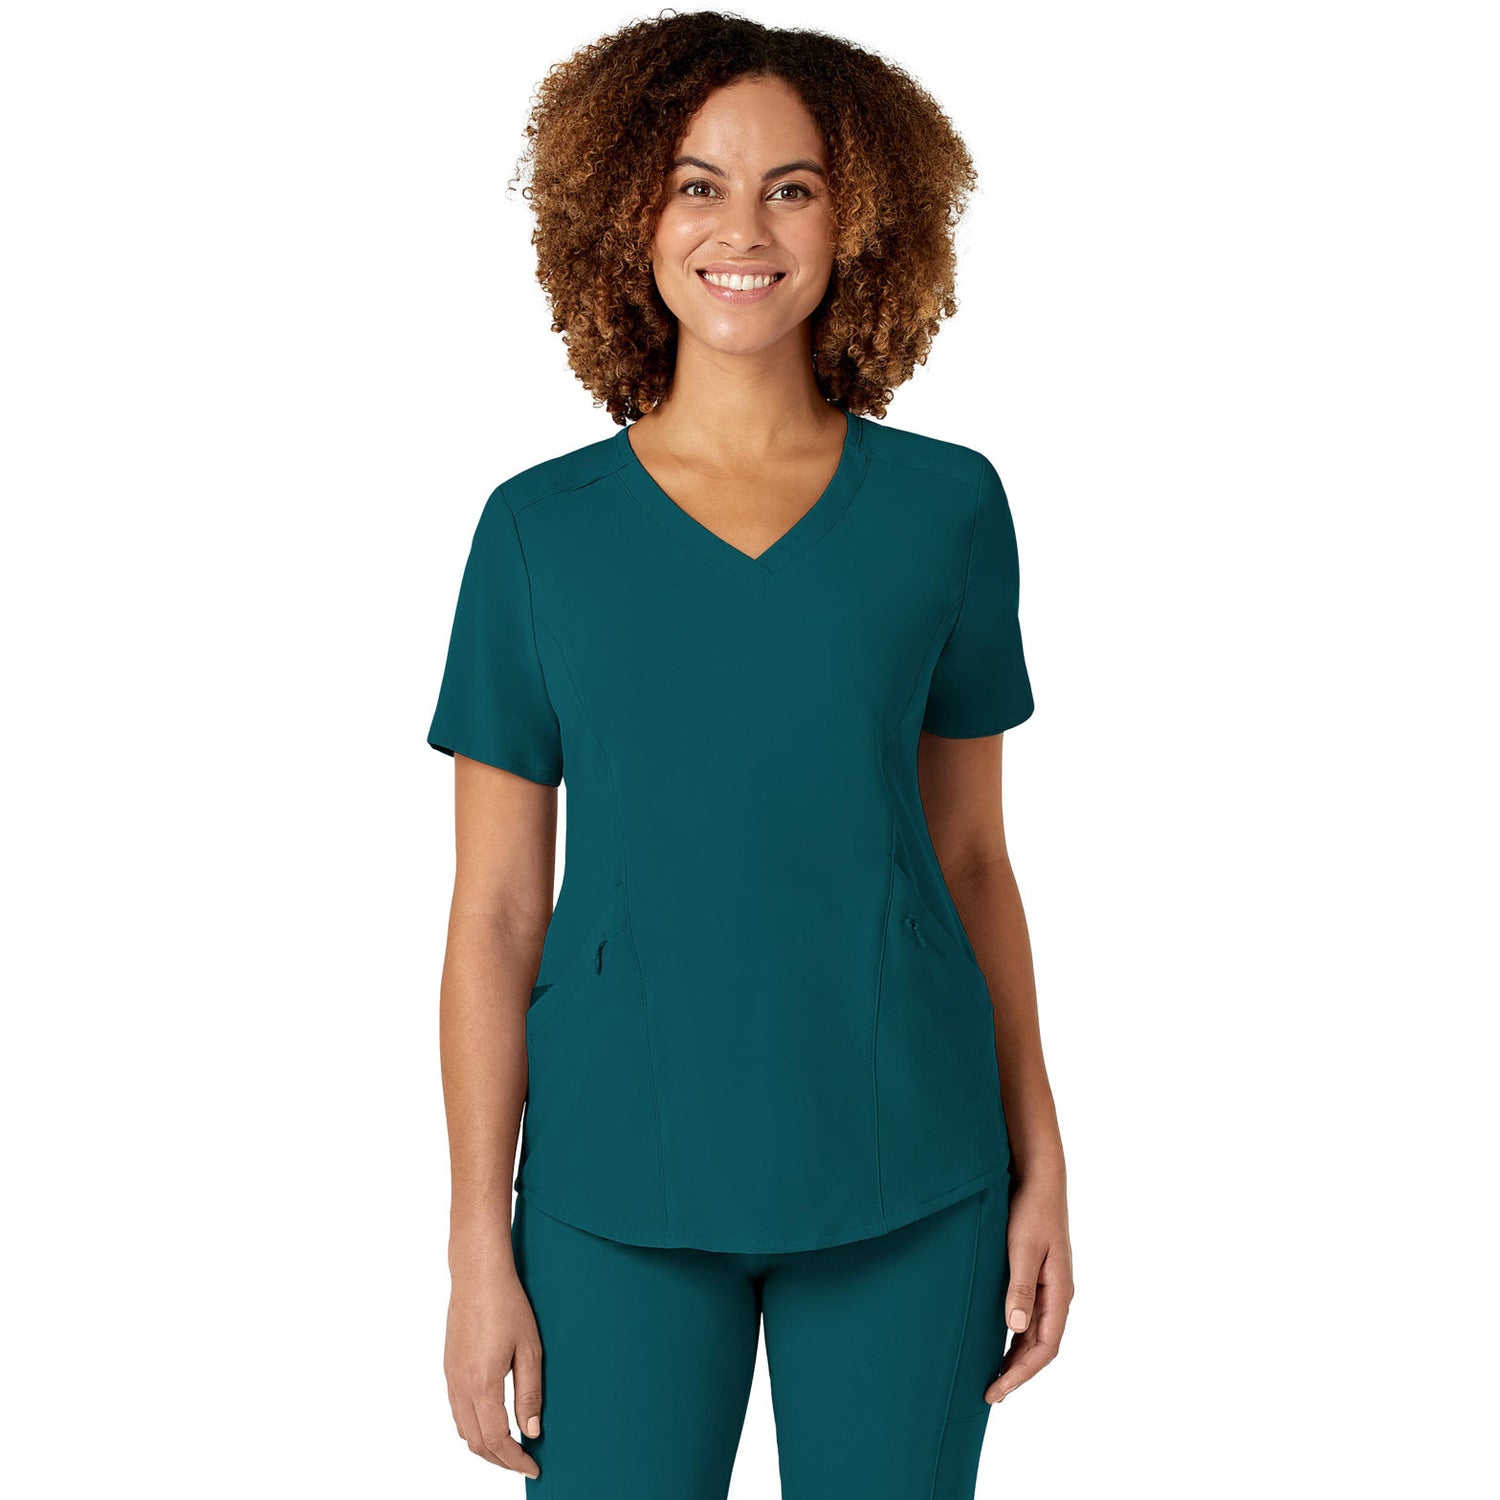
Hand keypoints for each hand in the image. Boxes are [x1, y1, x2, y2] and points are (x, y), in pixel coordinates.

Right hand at [445, 1265, 543, 1477]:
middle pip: (476, 1442)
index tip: (534, 1467)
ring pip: (463, 1430)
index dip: (516, 1460)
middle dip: (501, 1459)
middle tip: (525, 1462)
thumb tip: (532, 1430)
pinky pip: (457, 1412)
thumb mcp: (530, 1349)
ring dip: (485, 1445)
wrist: (477, 1275)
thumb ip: (530, 1394)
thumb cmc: (508, 1305)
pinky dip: (473, 1427)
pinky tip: (492, 1421)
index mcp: (482, 1384)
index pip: (497, 1439)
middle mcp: (460, 1386)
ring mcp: (451, 1378)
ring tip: (512, 1447)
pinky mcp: (449, 1368)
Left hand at [986, 1164, 1072, 1403]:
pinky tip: (999, 1340)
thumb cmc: (1030, 1210)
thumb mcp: (1023, 1249)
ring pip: (1035, 1333)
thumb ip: (1020, 1287)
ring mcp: (1049, 1285)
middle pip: (1041, 1346)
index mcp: (1059, 1292)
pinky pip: (1029, 1315)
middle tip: (989, 1393)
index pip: (1045, 1348)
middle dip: (1018, 1372)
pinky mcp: (1037, 1274)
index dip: (1021, 1374)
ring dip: (1016, 1356)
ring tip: (992, 1376)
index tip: (997, 1391)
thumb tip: (1015, 1327)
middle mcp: (1057, 1294)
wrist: (1038, 1177)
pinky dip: (1015, 1335)